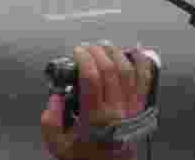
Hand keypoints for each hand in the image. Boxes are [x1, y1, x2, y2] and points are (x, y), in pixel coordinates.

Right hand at [40, 41, 156, 159]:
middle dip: (97, 52)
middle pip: (111, 70)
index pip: (92, 78)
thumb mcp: (58, 145)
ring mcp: (130, 109)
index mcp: (95, 118)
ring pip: (129, 72)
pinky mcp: (139, 110)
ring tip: (105, 47)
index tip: (76, 52)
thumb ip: (50, 120)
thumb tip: (54, 98)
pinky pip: (144, 82)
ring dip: (116, 54)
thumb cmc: (87, 159)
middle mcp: (116, 111)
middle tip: (87, 48)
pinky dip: (141, 65)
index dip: (84, 58)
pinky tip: (135, 54)